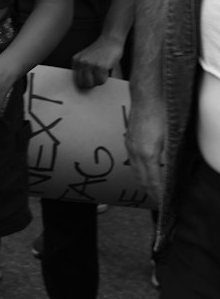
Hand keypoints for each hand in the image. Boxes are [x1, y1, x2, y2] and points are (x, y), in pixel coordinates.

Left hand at [72, 34, 123, 90]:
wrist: (111, 39)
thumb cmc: (102, 50)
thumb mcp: (89, 59)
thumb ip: (85, 70)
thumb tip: (85, 87)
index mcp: (76, 61)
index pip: (76, 80)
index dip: (85, 82)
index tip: (90, 82)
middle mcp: (81, 62)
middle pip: (82, 84)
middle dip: (91, 83)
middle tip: (98, 76)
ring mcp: (90, 64)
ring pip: (91, 84)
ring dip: (98, 81)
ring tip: (102, 72)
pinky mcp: (100, 67)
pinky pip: (100, 81)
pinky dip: (105, 79)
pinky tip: (107, 69)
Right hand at [124, 89, 165, 203]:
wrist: (145, 96)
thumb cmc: (160, 114)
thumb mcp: (170, 137)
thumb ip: (168, 156)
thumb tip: (170, 171)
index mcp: (148, 153)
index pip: (154, 181)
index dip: (159, 193)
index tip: (163, 202)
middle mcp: (136, 152)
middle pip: (142, 179)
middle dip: (151, 192)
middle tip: (158, 201)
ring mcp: (130, 146)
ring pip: (136, 171)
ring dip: (144, 183)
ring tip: (152, 191)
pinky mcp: (128, 140)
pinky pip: (132, 162)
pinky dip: (139, 172)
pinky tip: (144, 172)